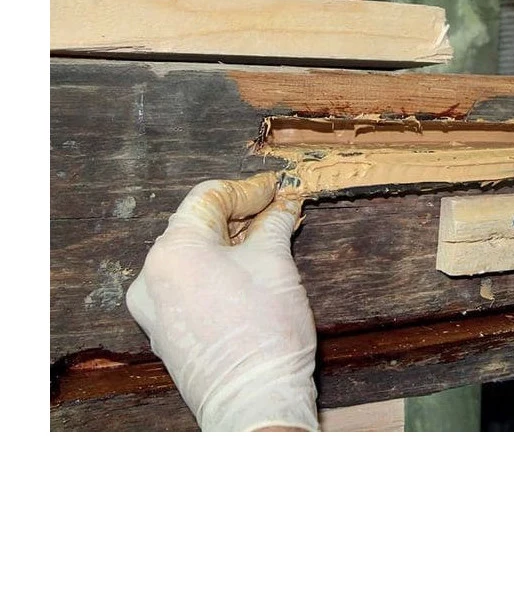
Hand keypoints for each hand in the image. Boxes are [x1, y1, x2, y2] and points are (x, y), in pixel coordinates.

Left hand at [126, 172, 317, 430]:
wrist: (254, 402)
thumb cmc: (264, 334)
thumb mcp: (275, 264)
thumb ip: (274, 226)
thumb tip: (283, 207)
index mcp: (172, 250)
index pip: (208, 198)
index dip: (247, 190)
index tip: (276, 190)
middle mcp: (151, 276)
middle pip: (196, 228)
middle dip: (238, 218)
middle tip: (276, 213)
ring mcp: (153, 309)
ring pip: (191, 259)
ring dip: (228, 247)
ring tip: (266, 244)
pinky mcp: (164, 333)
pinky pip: (187, 288)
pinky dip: (215, 275)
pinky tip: (246, 276)